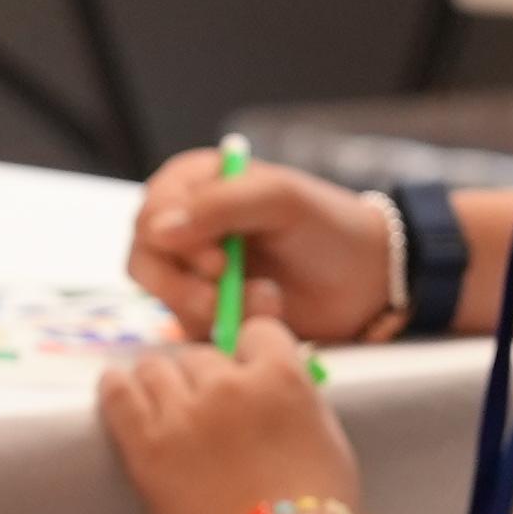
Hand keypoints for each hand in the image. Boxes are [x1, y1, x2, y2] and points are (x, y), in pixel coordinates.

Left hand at [98, 316, 361, 513]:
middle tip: (206, 409)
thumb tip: (273, 385)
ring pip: (157, 367)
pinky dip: (117, 385)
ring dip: (162, 382)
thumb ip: (295, 400)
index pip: (256, 331)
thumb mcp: (326, 437)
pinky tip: (118, 385)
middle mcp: (230, 385)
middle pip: (202, 355)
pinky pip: (118, 394)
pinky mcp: (147, 447)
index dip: (250, 354)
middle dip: (205, 378)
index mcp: (281, 377)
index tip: (244, 374)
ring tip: (163, 403)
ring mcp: (185, 414)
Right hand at [127, 149, 390, 343]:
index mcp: (194, 183)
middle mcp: (185, 226)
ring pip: (168, 302)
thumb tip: (156, 230)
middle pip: (145, 264)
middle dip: (188, 288)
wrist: (366, 278)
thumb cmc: (327, 225)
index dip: (176, 245)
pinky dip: (229, 329)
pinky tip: (268, 315)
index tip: (218, 263)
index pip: (150, 216)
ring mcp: (194, 272)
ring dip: (217, 309)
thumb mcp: (280, 199)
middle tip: (228, 293)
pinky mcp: (209, 310)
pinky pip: (193, 330)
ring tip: (270, 301)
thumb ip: (221, 205)